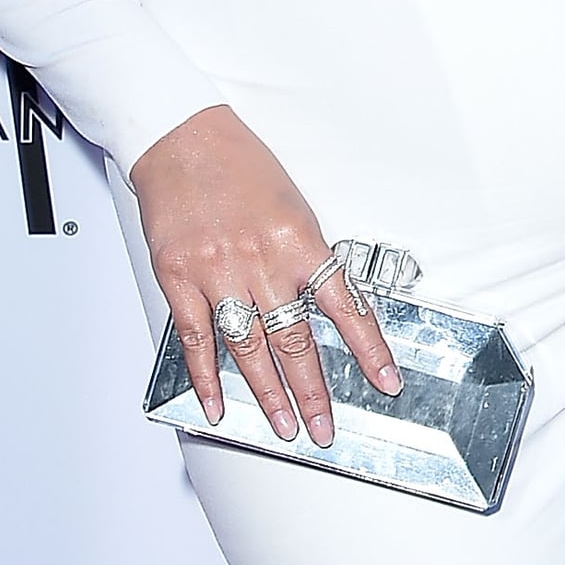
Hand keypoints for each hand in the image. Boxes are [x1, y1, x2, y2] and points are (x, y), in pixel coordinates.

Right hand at [132, 104, 400, 447]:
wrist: (181, 137)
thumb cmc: (240, 165)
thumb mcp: (293, 206)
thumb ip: (307, 258)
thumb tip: (325, 307)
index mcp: (298, 240)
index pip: (345, 306)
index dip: (368, 349)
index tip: (386, 381)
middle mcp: (260, 260)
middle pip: (294, 340)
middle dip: (313, 392)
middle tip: (325, 428)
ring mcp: (217, 271)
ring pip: (248, 348)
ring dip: (268, 394)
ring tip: (284, 425)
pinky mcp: (178, 277)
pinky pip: (196, 338)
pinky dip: (206, 376)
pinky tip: (217, 403)